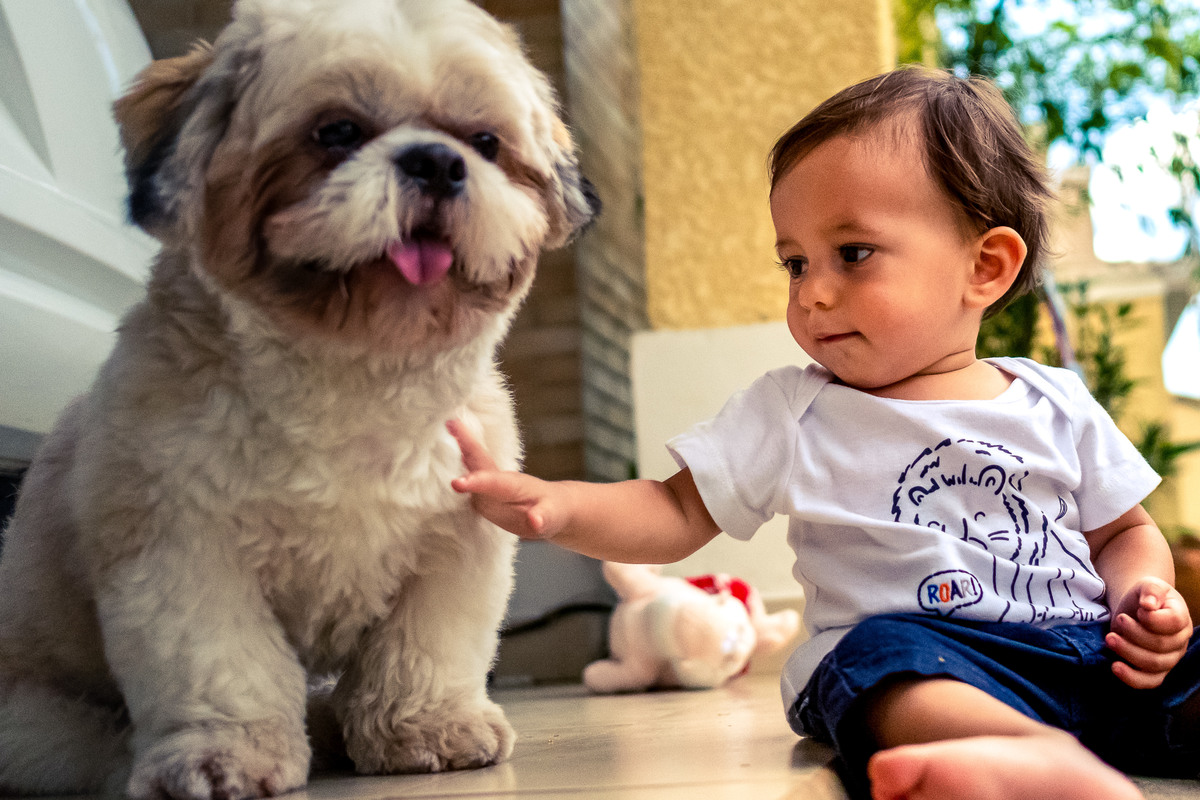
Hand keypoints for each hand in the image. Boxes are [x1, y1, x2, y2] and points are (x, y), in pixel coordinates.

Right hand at [447, 419, 564, 539]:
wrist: (552, 510)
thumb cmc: (554, 512)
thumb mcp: (552, 518)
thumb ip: (542, 518)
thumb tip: (535, 522)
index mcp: (514, 485)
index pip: (493, 481)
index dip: (475, 482)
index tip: (456, 483)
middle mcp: (498, 481)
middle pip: (478, 460)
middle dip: (464, 444)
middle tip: (448, 423)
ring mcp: (488, 486)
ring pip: (469, 464)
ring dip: (454, 449)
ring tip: (436, 430)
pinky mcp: (481, 495)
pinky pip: (464, 479)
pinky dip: (451, 465)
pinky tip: (435, 457)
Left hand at [1106, 576, 1192, 688]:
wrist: (1136, 609)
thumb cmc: (1144, 597)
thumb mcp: (1148, 585)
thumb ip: (1151, 590)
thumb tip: (1149, 605)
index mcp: (1181, 618)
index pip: (1174, 622)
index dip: (1152, 618)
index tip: (1139, 608)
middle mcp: (1179, 641)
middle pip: (1160, 645)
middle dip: (1134, 633)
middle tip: (1118, 620)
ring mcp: (1169, 658)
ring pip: (1153, 664)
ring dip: (1128, 652)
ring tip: (1110, 638)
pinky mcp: (1154, 671)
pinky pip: (1149, 682)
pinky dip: (1132, 678)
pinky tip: (1115, 666)